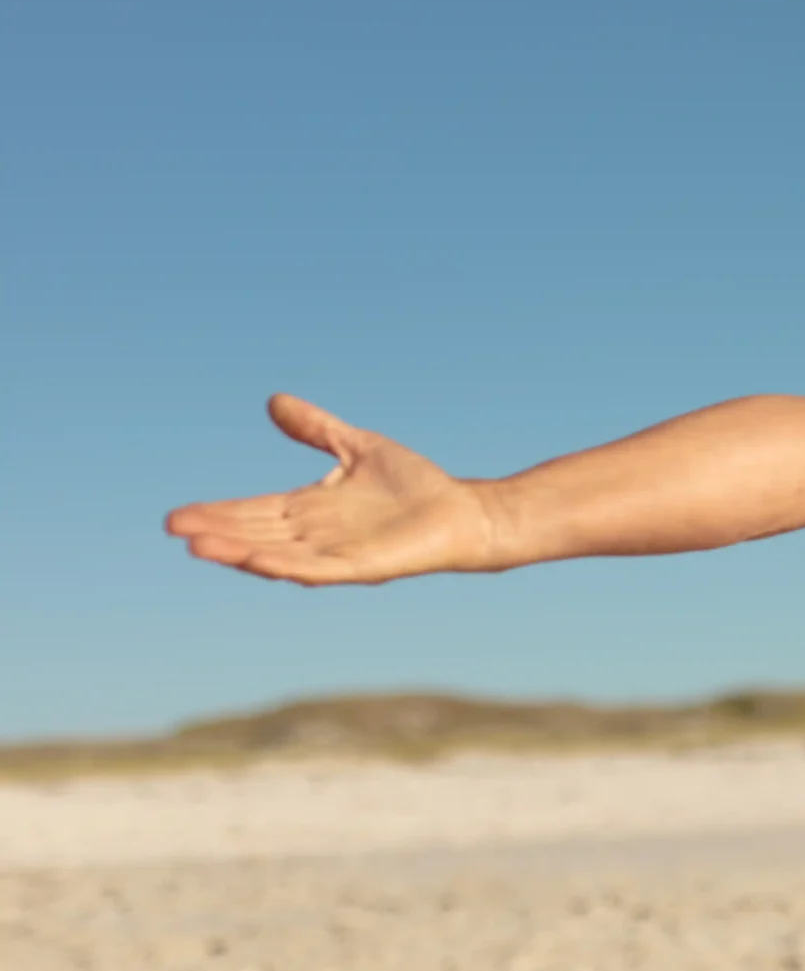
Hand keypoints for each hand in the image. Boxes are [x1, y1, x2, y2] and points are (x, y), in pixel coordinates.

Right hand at [166, 395, 499, 584]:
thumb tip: (274, 401)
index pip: (252, 512)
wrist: (463, 512)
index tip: (176, 517)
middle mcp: (316, 535)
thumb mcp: (357, 446)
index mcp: (310, 510)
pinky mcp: (363, 567)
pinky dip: (288, 566)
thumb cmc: (415, 485)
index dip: (217, 513)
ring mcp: (337, 553)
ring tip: (199, 548)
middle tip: (175, 530)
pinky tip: (259, 562)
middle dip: (216, 534)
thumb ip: (316, 429)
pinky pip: (318, 569)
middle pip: (255, 535)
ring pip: (277, 555)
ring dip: (239, 553)